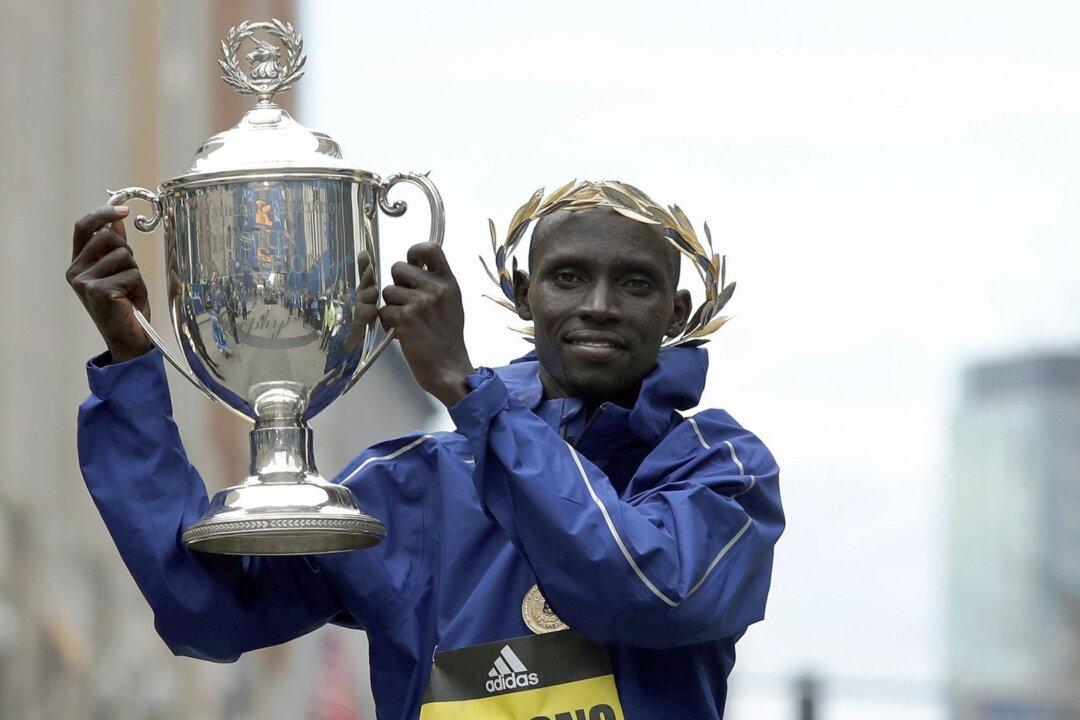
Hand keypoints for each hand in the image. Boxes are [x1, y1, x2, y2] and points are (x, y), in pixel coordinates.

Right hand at [67, 205, 152, 362]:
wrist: (128, 340)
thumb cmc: (126, 306)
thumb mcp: (119, 271)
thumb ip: (115, 246)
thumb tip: (117, 219)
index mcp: (78, 264)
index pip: (83, 226)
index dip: (103, 213)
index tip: (125, 208)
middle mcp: (75, 271)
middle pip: (108, 237)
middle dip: (128, 253)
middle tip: (129, 277)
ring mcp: (84, 282)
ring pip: (123, 256)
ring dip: (136, 273)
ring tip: (130, 293)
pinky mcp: (99, 291)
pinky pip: (132, 274)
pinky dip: (139, 288)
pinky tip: (132, 302)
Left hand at [379, 242, 472, 406]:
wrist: (450, 368)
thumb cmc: (448, 339)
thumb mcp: (451, 303)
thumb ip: (435, 284)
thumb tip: (414, 264)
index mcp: (449, 282)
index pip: (430, 249)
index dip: (414, 252)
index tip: (412, 263)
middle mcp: (435, 289)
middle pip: (398, 268)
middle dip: (397, 285)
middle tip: (408, 304)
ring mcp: (420, 303)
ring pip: (387, 292)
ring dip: (392, 307)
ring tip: (407, 322)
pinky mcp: (405, 319)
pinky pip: (383, 311)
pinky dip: (388, 324)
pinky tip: (402, 333)